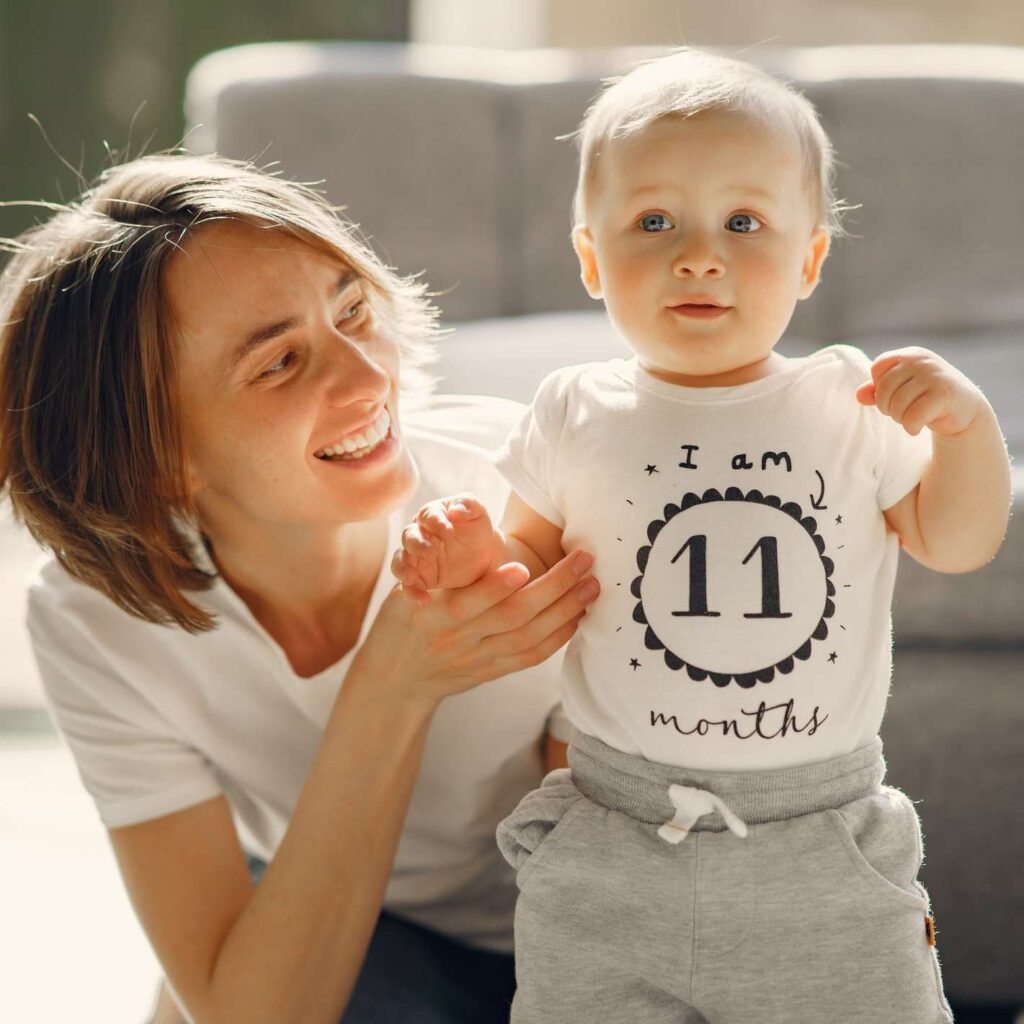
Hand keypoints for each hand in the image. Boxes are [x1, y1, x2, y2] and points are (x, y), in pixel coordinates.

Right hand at [360, 550, 598, 708]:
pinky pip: (530, 658)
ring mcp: (477, 658)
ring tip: (591, 586)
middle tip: (583, 562)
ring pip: (528, 638)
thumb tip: (471, 516)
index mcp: (434, 612)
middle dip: (553, 588)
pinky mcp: (491, 673)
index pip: (468, 601)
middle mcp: (459, 637)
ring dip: (565, 611)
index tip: (522, 566)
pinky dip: (558, 638)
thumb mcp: (410, 589)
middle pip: (512, 617)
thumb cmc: (407, 618)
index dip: (496, 587)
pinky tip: (578, 617)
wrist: (396, 677)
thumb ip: (441, 569)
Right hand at [391, 493, 499, 605]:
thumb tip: (457, 510)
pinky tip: (423, 600)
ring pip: (401, 561)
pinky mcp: (418, 578)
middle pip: (409, 537)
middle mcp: (418, 535)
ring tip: (410, 578)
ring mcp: (415, 557)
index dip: (437, 522)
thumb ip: (469, 505)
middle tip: (430, 552)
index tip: (448, 531)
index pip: (429, 516)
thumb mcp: (478, 514)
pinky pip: (408, 586)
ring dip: (403, 569)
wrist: (483, 556)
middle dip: (417, 544)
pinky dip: (412, 592)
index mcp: (432, 515)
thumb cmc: (477, 529)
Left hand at [855, 347, 982, 436]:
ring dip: (900, 419)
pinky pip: (912, 417)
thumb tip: (859, 395)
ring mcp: (934, 376)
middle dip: (888, 407)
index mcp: (910, 355)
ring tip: (911, 419)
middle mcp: (922, 361)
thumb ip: (878, 390)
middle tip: (903, 413)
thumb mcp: (902, 389)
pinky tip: (917, 428)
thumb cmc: (928, 397)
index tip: (894, 396)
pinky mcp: (944, 394)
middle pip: (884, 388)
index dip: (879, 387)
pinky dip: (910, 428)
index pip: (877, 367)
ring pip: (897, 404)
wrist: (965, 409)